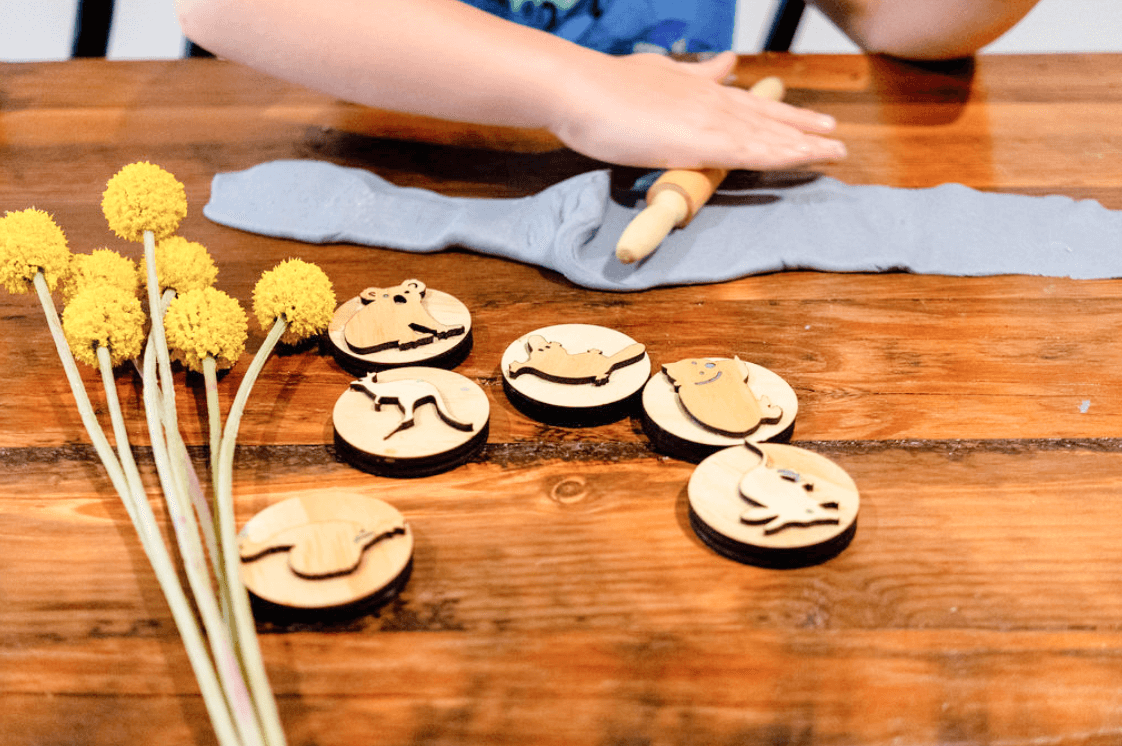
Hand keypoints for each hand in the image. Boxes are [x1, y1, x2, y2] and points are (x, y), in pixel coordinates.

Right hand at [548, 51, 846, 169]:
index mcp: (700, 90)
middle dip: (804, 129)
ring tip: (836, 151)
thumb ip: (696, 74)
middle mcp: (714, 102)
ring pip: (770, 135)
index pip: (750, 104)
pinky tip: (805, 159)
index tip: (809, 120)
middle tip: (835, 137)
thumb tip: (726, 63)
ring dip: (805, 144)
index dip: (782, 113)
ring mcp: (711, 121)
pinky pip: (754, 153)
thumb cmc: (607, 88)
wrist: (582, 90)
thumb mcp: (660, 73)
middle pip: (769, 118)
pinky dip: (784, 156)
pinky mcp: (703, 142)